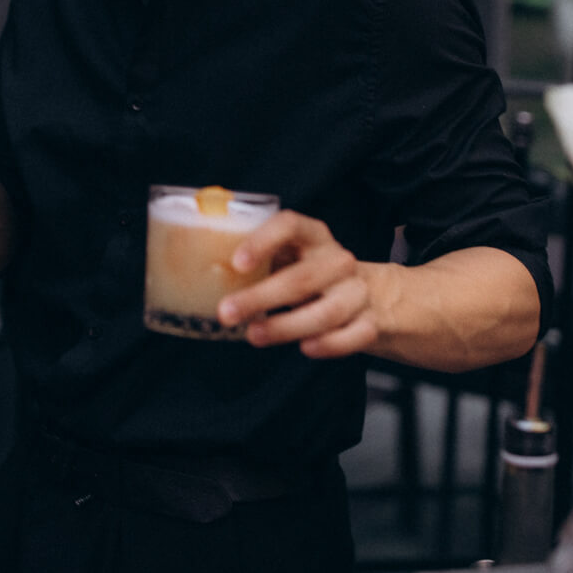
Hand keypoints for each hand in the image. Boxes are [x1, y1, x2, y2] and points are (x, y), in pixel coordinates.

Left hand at [217, 210, 377, 358]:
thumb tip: (203, 276)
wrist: (369, 295)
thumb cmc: (310, 274)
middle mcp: (337, 260)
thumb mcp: (289, 259)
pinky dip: (329, 345)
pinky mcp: (369, 322)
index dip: (263, 241)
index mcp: (314, 236)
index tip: (236, 263)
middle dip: (260, 298)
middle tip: (227, 312)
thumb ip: (258, 265)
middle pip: (301, 278)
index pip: (290, 225)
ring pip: (325, 312)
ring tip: (254, 335)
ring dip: (286, 326)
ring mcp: (357, 292)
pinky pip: (352, 337)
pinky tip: (306, 348)